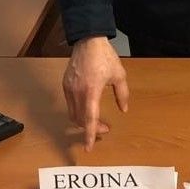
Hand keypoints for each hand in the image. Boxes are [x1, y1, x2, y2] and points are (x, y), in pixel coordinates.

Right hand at [63, 36, 128, 150]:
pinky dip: (78, 111)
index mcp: (91, 91)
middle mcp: (77, 92)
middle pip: (80, 120)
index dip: (89, 135)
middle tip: (105, 129)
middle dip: (91, 129)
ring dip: (84, 121)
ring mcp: (69, 89)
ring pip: (73, 114)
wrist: (88, 40)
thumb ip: (122, 94)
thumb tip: (124, 109)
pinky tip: (88, 108)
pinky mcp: (65, 85)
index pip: (89, 119)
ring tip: (97, 121)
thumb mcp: (119, 75)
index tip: (89, 147)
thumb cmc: (105, 57)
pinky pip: (70, 104)